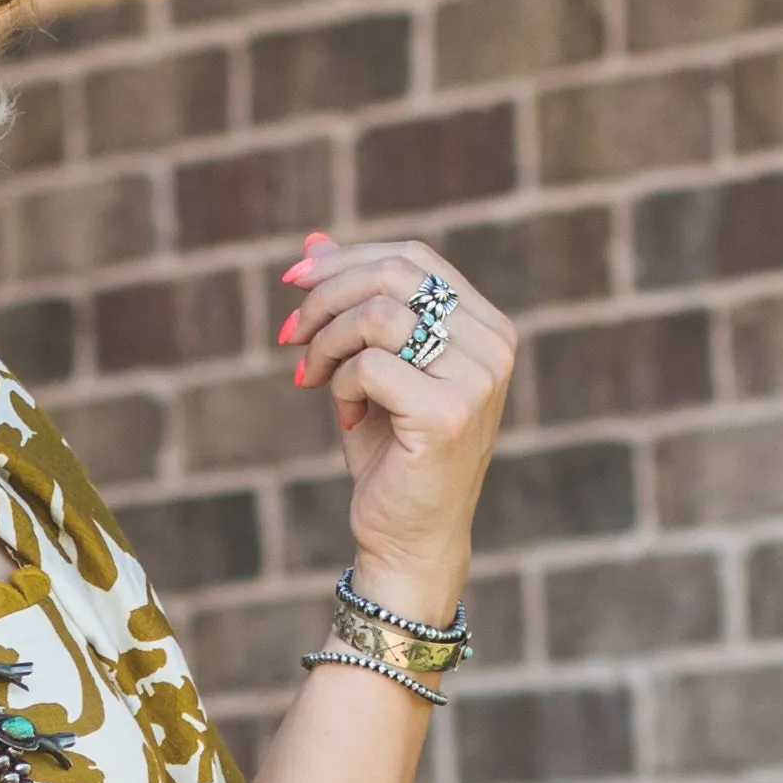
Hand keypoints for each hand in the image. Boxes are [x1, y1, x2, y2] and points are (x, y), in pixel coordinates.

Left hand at [282, 229, 514, 617]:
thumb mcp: (367, 368)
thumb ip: (350, 306)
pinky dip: (340, 386)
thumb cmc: (391, 456)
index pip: (414, 257)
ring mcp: (478, 379)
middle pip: (394, 274)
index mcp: (486, 327)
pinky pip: (370, 366)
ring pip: (378, 315)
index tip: (293, 282)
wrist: (407, 540)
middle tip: (288, 334)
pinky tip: (347, 419)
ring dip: (327, 343)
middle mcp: (493, 346)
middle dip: (326, 297)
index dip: (347, 259)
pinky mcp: (448, 414)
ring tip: (313, 379)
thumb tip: (311, 243)